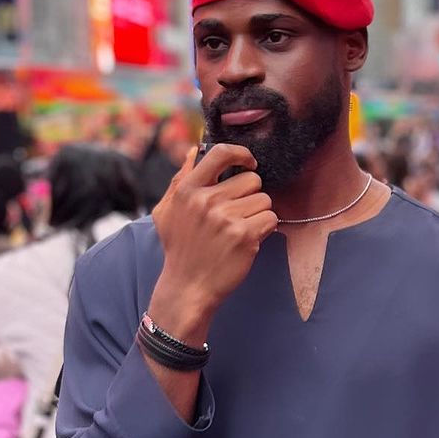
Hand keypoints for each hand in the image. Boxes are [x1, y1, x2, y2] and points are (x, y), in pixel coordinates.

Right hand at [149, 143, 277, 339]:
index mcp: (187, 190)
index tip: (248, 163)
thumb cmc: (180, 248)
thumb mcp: (168, 211)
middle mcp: (206, 200)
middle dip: (250, 196)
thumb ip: (181, 178)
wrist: (188, 287)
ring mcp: (226, 218)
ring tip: (240, 229)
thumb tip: (195, 150)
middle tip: (237, 214)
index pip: (221, 154)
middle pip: (252, 180)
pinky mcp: (244, 236)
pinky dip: (265, 229)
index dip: (241, 154)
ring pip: (264, 200)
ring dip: (258, 214)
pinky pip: (271, 218)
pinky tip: (248, 240)